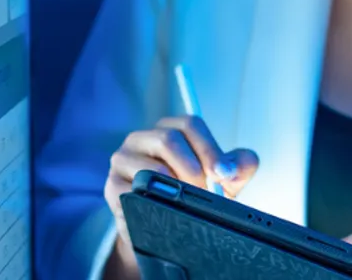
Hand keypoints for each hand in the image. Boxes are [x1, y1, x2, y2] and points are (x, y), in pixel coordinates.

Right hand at [103, 116, 258, 272]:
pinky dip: (156, 201)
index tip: (222, 173)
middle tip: (205, 192)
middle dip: (193, 169)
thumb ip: (238, 166)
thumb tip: (234, 169)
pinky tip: (166, 210)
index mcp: (170, 129)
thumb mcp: (221, 180)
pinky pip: (134, 190)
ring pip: (153, 166)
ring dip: (177, 187)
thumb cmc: (193, 195)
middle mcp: (143, 138)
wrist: (165, 227)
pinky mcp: (112, 186)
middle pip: (169, 139)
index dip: (209, 148)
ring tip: (188, 204)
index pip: (190, 124)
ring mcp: (124, 160)